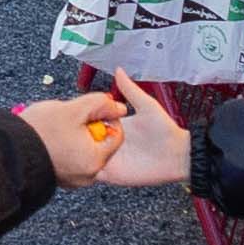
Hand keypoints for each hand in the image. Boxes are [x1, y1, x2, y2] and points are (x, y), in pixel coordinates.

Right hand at [21, 74, 190, 189]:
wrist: (177, 155)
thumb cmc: (165, 130)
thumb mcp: (146, 105)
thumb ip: (130, 90)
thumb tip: (118, 70)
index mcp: (114, 127)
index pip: (91, 123)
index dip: (80, 118)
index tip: (70, 111)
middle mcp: (108, 144)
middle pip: (83, 140)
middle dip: (73, 135)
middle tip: (66, 128)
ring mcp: (108, 160)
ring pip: (84, 157)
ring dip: (76, 152)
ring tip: (69, 143)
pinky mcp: (112, 174)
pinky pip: (92, 174)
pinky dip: (83, 168)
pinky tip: (76, 160)